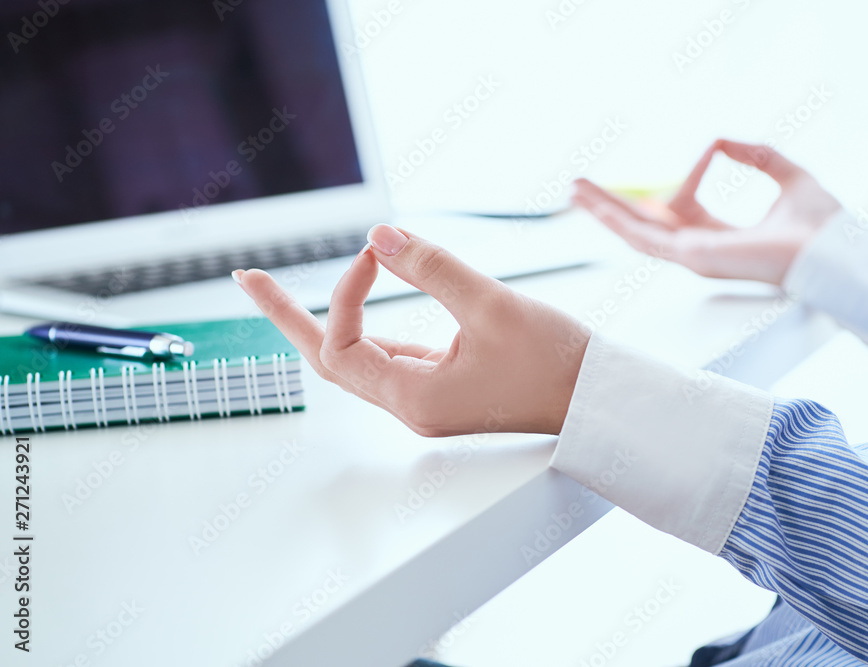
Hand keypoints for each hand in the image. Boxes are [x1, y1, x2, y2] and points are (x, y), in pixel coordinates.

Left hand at [234, 225, 590, 436]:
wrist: (598, 399)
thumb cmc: (556, 363)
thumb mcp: (493, 306)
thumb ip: (432, 269)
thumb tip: (378, 237)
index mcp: (414, 399)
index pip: (346, 342)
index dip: (347, 292)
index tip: (376, 254)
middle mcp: (410, 406)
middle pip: (328, 360)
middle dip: (287, 316)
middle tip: (248, 279)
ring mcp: (425, 400)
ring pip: (355, 358)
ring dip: (320, 320)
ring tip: (273, 291)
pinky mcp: (442, 387)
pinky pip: (388, 355)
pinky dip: (366, 324)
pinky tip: (356, 300)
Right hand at [572, 139, 842, 285]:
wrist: (831, 249)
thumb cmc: (821, 224)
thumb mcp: (787, 174)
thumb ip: (756, 155)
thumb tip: (721, 140)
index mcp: (721, 235)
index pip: (683, 208)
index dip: (684, 179)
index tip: (711, 146)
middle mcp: (700, 250)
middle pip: (644, 224)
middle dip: (612, 205)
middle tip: (581, 187)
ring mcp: (692, 257)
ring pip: (634, 232)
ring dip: (603, 210)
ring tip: (574, 191)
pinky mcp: (691, 257)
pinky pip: (645, 236)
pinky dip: (618, 219)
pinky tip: (595, 205)